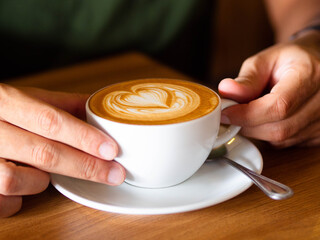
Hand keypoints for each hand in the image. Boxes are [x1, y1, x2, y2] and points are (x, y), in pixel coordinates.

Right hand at [0, 85, 124, 216]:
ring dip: (40, 180)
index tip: (111, 149)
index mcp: (6, 102)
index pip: (49, 120)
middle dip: (84, 166)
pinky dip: (20, 199)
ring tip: (44, 172)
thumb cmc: (3, 113)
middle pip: (43, 153)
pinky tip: (24, 185)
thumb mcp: (28, 99)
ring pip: (16, 180)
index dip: (83, 137)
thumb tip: (101, 110)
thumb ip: (64, 105)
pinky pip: (4, 202)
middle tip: (114, 173)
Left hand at [218, 32, 319, 147]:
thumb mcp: (266, 60)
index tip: (225, 114)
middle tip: (232, 114)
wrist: (315, 64)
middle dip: (247, 124)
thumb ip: (247, 79)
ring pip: (282, 139)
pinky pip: (287, 143)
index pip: (278, 106)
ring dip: (257, 130)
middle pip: (279, 128)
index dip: (247, 115)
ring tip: (251, 111)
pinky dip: (269, 133)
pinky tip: (267, 118)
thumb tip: (227, 91)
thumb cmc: (291, 60)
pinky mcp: (319, 134)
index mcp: (311, 75)